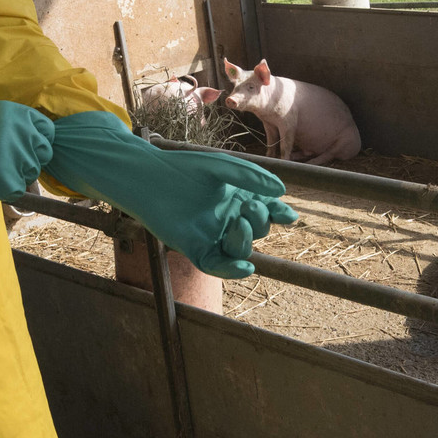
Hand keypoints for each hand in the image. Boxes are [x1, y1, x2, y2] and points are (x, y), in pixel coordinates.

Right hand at [0, 100, 54, 200]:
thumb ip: (11, 123)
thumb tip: (28, 132)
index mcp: (21, 115)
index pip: (47, 132)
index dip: (37, 141)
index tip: (26, 147)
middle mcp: (26, 135)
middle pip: (43, 154)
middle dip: (29, 159)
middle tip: (5, 161)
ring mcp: (21, 159)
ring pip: (31, 173)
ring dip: (15, 174)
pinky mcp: (12, 181)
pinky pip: (17, 189)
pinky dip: (4, 189)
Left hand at [45, 111, 297, 277]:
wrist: (148, 176)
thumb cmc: (184, 168)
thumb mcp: (222, 168)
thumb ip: (251, 178)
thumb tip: (282, 191)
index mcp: (238, 199)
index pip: (267, 211)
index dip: (280, 215)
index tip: (289, 216)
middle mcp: (228, 219)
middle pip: (257, 230)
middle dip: (260, 220)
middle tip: (248, 206)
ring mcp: (212, 235)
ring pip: (240, 250)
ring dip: (246, 241)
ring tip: (240, 223)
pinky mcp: (194, 248)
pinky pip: (216, 264)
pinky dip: (230, 269)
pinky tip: (244, 267)